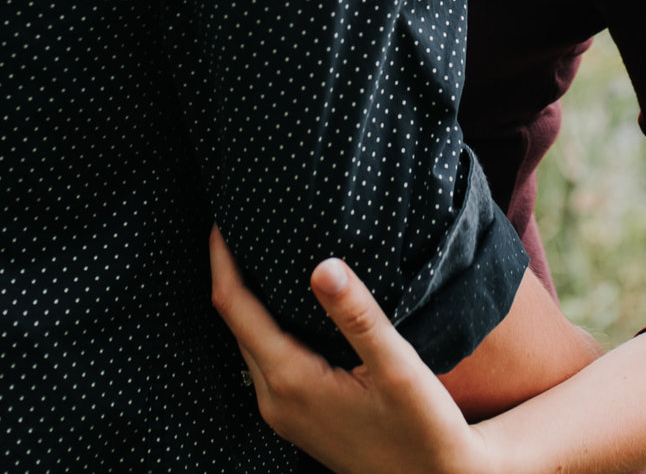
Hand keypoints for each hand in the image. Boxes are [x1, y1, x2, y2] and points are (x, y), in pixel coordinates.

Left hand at [209, 229, 503, 473]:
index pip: (234, 307)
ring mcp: (282, 414)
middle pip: (235, 323)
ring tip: (259, 251)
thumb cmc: (424, 429)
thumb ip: (358, 316)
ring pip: (248, 342)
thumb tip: (323, 265)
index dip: (222, 259)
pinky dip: (266, 324)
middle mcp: (275, 399)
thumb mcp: (397, 367)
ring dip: (247, 299)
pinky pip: (266, 359)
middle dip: (231, 272)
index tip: (223, 216)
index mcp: (290, 380)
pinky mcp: (296, 418)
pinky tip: (287, 302)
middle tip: (242, 222)